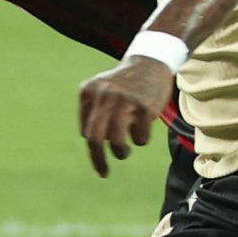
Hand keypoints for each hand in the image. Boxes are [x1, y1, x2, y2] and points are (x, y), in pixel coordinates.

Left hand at [79, 55, 172, 177]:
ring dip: (121, 152)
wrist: (151, 64)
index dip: (94, 146)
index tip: (100, 156)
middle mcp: (104, 95)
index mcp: (88, 92)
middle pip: (95, 138)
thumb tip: (92, 146)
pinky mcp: (145, 107)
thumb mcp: (102, 93)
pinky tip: (144, 124)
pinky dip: (141, 139)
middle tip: (103, 172)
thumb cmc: (124, 87)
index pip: (86, 130)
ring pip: (116, 142)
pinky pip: (139, 138)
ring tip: (125, 150)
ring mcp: (125, 100)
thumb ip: (93, 116)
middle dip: (98, 160)